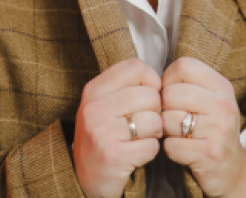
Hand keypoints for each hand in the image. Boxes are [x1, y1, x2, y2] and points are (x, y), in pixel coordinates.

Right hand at [73, 59, 163, 197]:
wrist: (84, 178)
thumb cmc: (103, 136)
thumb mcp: (104, 104)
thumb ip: (126, 86)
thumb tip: (161, 79)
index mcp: (94, 89)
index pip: (136, 67)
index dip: (152, 81)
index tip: (149, 95)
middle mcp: (94, 108)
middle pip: (150, 95)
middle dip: (155, 111)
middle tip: (144, 123)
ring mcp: (101, 132)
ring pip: (154, 120)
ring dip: (154, 133)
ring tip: (141, 138)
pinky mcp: (113, 156)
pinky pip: (151, 146)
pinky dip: (150, 151)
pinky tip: (137, 153)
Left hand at [160, 57, 245, 197]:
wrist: (231, 169)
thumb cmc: (211, 129)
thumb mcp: (209, 99)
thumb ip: (187, 84)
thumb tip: (152, 79)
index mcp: (222, 86)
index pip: (183, 66)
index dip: (168, 79)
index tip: (169, 94)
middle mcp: (223, 104)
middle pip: (171, 93)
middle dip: (163, 107)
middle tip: (170, 118)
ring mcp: (218, 129)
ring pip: (168, 119)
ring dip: (164, 130)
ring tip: (175, 134)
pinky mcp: (209, 154)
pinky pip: (171, 145)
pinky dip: (169, 149)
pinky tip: (180, 149)